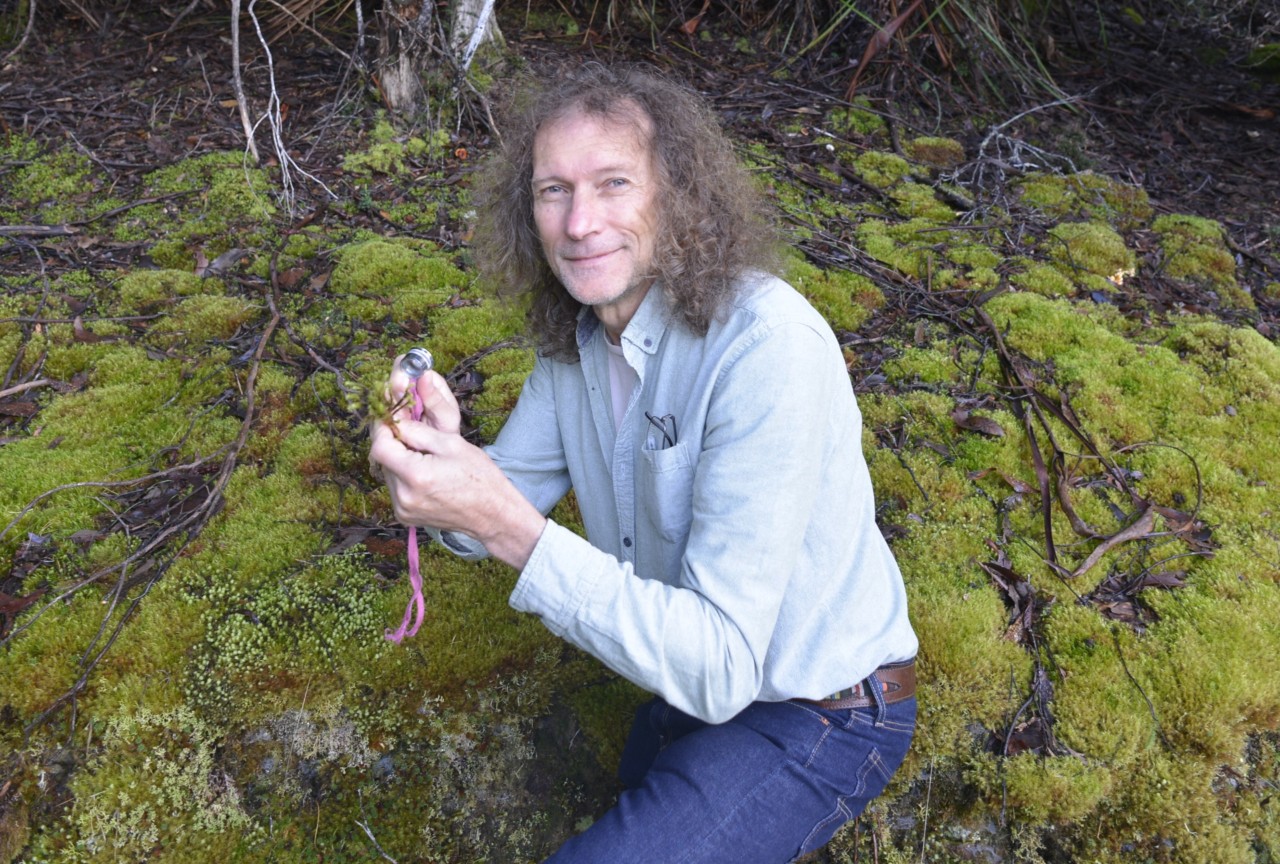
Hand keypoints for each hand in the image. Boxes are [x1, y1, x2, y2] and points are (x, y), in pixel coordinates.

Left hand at [368, 362, 545, 569]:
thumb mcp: (451, 443)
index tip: (392, 414)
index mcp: (416, 475)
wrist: (494, 515)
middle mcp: (404, 496)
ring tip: (421, 451)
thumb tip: (396, 415)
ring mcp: (403, 509)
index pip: (379, 445)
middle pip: (382, 458)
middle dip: (392, 439)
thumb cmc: (480, 477)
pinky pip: (394, 487)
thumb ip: (418, 429)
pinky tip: (423, 469)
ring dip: (397, 457)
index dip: (383, 426)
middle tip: (409, 427)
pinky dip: (403, 473)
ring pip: (387, 471)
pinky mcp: (405, 516)